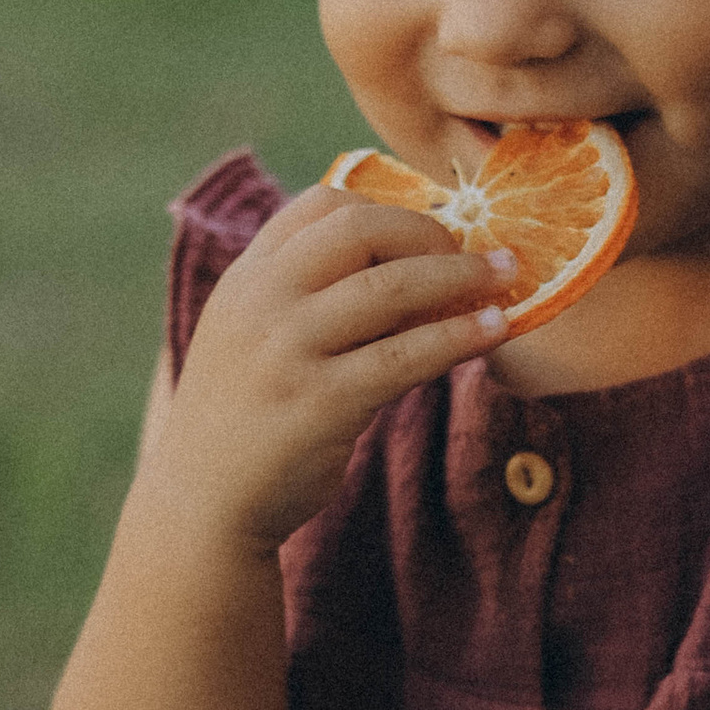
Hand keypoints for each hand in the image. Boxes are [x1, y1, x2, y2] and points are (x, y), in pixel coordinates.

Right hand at [146, 183, 515, 557]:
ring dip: (460, 276)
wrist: (202, 504)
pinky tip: (493, 331)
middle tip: (477, 256)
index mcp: (247, 278)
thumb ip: (312, 300)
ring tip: (506, 277)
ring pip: (389, 288)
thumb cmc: (247, 420)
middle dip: (430, 232)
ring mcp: (287, 351)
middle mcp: (261, 303)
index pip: (322, 204)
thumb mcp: (257, 339)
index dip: (388, 209)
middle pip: (359, 229)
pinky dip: (458, 337)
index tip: (431, 234)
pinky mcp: (319, 404)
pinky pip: (404, 356)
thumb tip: (417, 272)